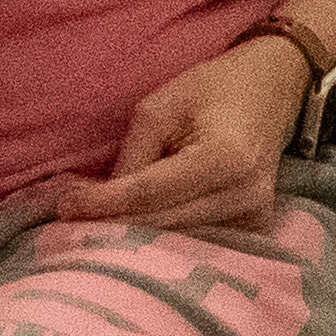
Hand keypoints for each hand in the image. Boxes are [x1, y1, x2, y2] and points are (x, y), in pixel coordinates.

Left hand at [56, 34, 313, 232]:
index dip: (104, 202)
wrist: (271, 92)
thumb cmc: (211, 90)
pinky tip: (133, 237)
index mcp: (225, 158)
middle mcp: (246, 196)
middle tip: (67, 226)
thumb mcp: (161, 106)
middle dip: (113, 225)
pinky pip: (199, 245)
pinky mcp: (255, 231)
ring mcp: (255, 219)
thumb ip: (133, 155)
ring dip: (135, 239)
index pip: (151, 192)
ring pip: (179, 241)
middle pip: (164, 224)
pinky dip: (164, 242)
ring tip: (92, 231)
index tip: (65, 206)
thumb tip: (97, 202)